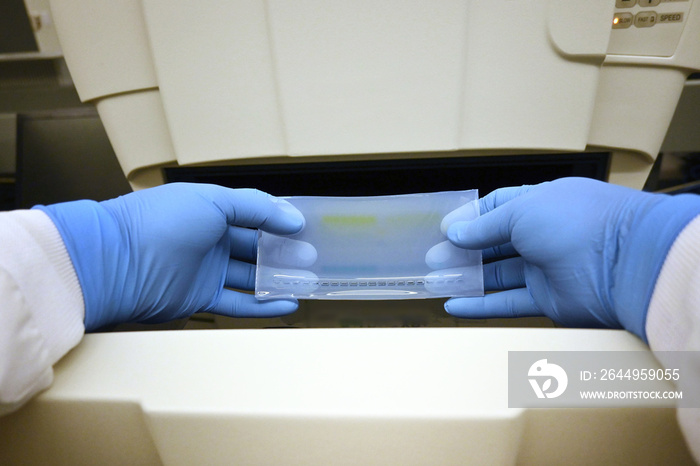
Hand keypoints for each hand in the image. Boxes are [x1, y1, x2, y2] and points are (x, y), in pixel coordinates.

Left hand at [36, 183, 304, 330]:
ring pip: (250, 276)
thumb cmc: (161, 221)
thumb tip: (293, 218)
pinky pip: (238, 303)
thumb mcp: (213, 201)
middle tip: (314, 257)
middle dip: (285, 251)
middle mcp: (209, 239)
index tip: (307, 227)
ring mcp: (205, 270)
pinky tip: (288, 304)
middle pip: (256, 247)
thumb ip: (256, 207)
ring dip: (279, 279)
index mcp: (210, 209)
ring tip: (309, 282)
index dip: (280, 220)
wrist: (116, 262)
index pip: (253, 214)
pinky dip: (263, 305)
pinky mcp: (200, 299)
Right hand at [444, 177, 699, 340]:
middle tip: (431, 260)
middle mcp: (543, 235)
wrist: (625, 262)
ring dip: (465, 279)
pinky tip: (454, 306)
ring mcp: (545, 269)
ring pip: (497, 275)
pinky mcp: (548, 300)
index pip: (498, 207)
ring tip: (434, 282)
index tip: (445, 231)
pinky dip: (480, 305)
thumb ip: (485, 226)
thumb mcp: (521, 212)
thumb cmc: (575, 221)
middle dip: (461, 252)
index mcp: (540, 204)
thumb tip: (454, 233)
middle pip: (493, 244)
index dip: (470, 218)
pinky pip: (508, 303)